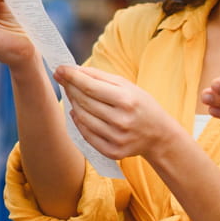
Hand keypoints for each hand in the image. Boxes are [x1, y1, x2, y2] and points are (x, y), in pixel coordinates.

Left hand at [54, 65, 178, 160]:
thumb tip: (73, 71)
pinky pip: (85, 134)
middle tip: (63, 79)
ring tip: (73, 95)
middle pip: (84, 101)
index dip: (72, 77)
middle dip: (70, 88)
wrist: (159, 135)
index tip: (60, 69)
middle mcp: (121, 120)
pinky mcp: (112, 151)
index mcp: (127, 100)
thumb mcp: (127, 86)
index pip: (90, 86)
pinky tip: (78, 113)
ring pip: (82, 117)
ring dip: (73, 104)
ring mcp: (116, 138)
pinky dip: (78, 122)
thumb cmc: (141, 105)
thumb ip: (100, 77)